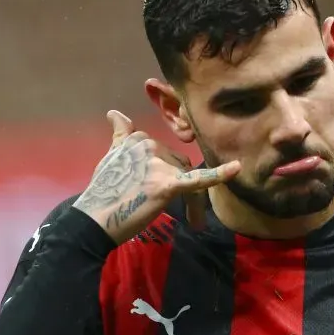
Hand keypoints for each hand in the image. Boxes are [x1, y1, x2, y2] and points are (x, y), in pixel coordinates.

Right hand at [73, 110, 239, 243]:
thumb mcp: (111, 157)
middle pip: (180, 165)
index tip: (159, 193)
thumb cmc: (105, 192)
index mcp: (138, 139)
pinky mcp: (166, 184)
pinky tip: (237, 168)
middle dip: (181, 187)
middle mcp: (148, 146)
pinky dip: (219, 174)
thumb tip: (114, 112)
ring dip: (193, 200)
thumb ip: (120, 135)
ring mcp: (158, 164)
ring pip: (188, 177)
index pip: (166, 154)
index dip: (168, 174)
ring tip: (193, 222)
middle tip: (185, 215)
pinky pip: (197, 179)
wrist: (96, 219)